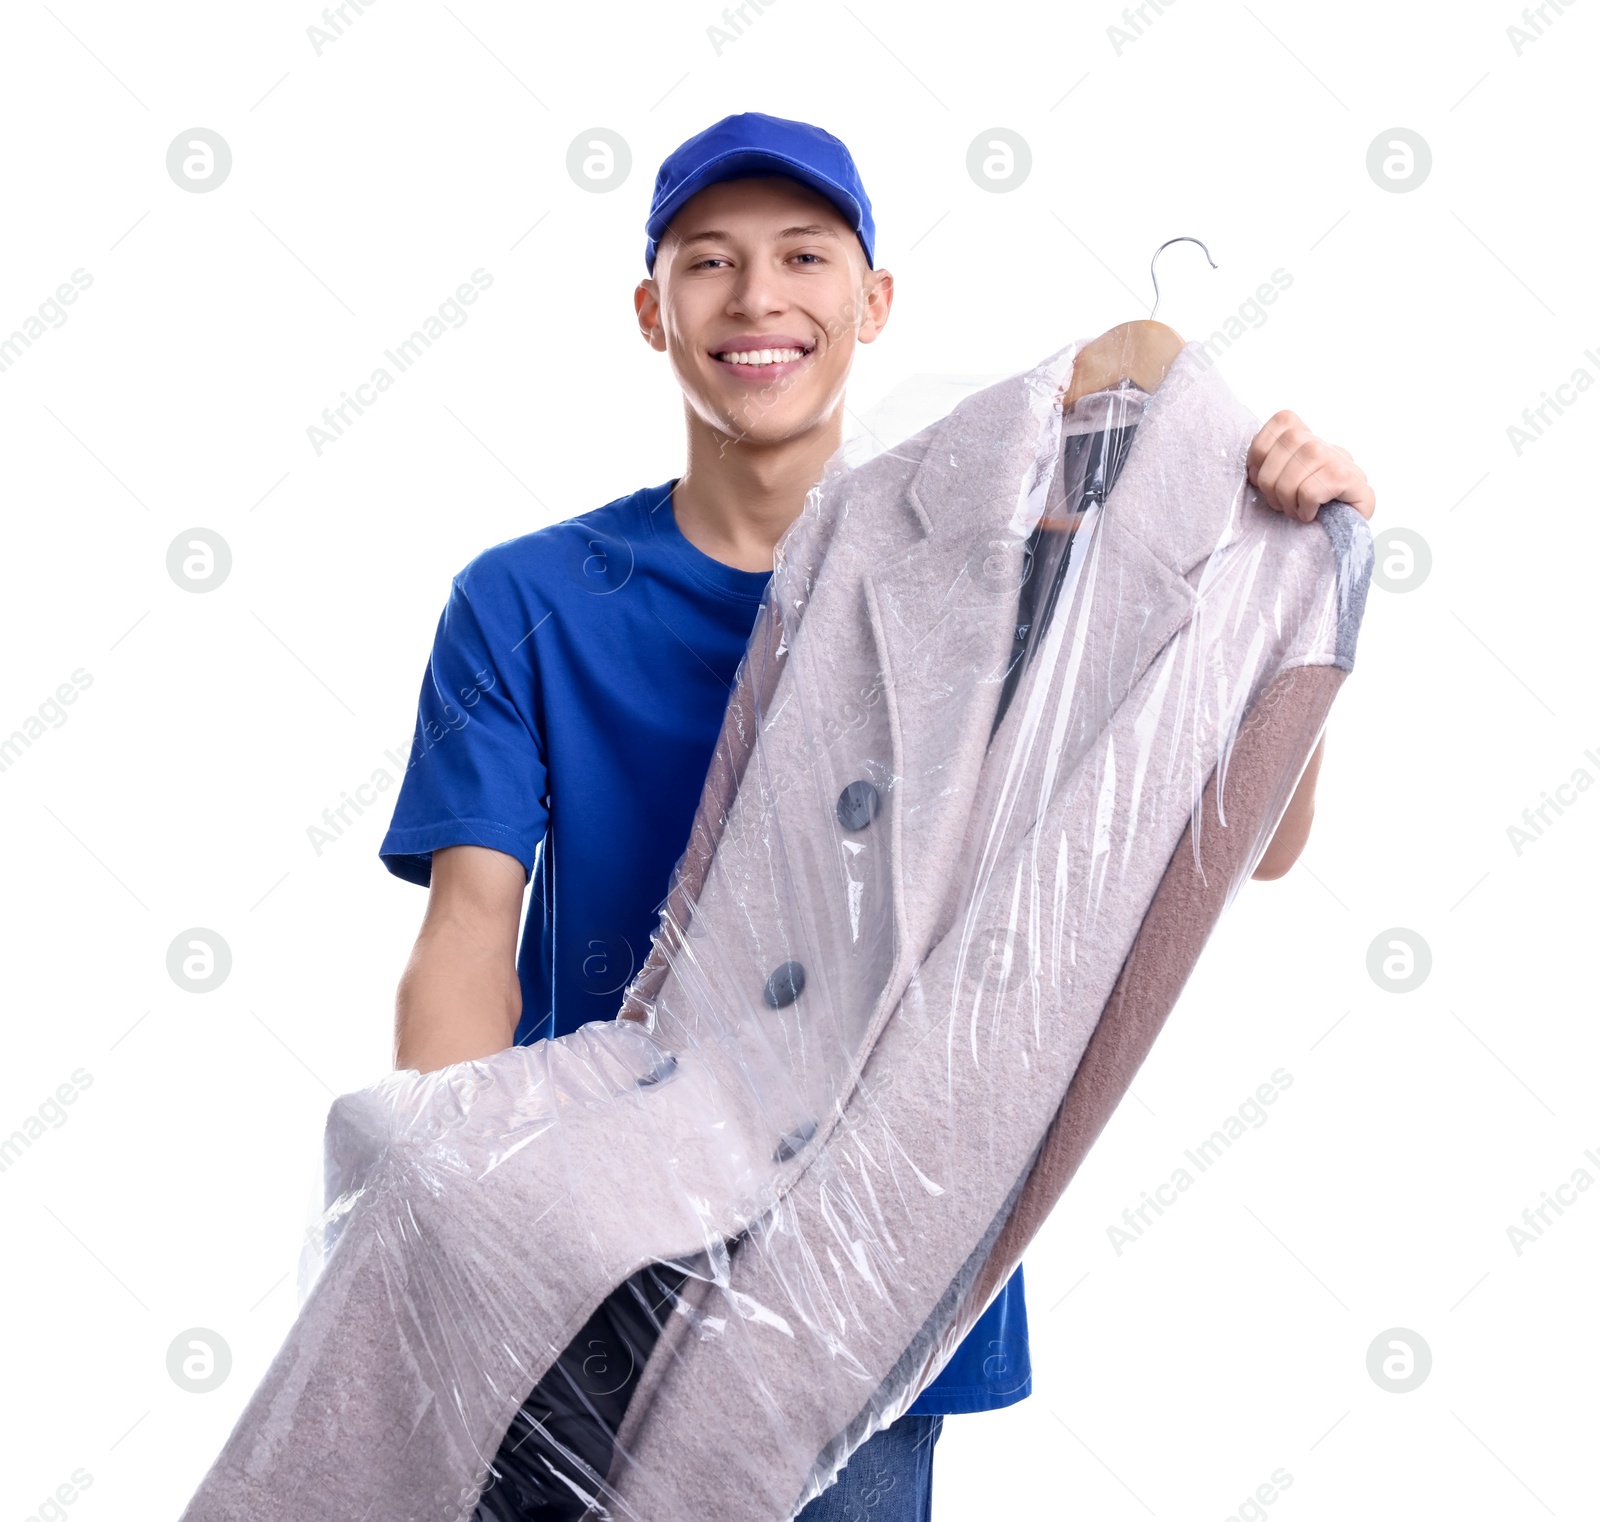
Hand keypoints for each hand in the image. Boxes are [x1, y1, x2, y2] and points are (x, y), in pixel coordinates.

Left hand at [1246, 410, 1375, 522]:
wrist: (1341, 540)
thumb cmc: (1304, 515)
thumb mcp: (1280, 487)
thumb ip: (1269, 468)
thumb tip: (1252, 470)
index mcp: (1310, 442)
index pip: (1284, 421)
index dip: (1261, 447)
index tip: (1256, 476)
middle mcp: (1330, 447)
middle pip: (1291, 440)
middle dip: (1272, 479)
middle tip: (1277, 503)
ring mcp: (1347, 464)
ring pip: (1306, 461)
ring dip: (1289, 495)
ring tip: (1293, 511)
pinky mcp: (1357, 486)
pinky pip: (1316, 488)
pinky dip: (1305, 506)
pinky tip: (1310, 515)